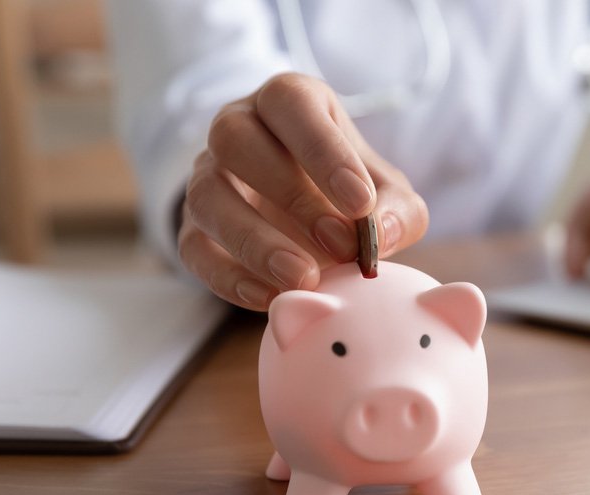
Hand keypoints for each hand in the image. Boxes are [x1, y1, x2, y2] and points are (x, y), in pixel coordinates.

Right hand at [179, 73, 428, 309]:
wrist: (312, 219)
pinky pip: (193, 248)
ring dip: (254, 240)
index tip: (361, 203)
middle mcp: (237, 127)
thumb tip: (381, 233)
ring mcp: (207, 175)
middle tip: (341, 244)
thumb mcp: (387, 192)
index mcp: (288, 102)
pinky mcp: (193, 227)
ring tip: (303, 278)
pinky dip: (227, 276)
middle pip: (236, 140)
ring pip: (205, 194)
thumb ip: (397, 209)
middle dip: (292, 196)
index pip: (290, 103)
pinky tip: (268, 298)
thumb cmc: (351, 190)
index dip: (324, 151)